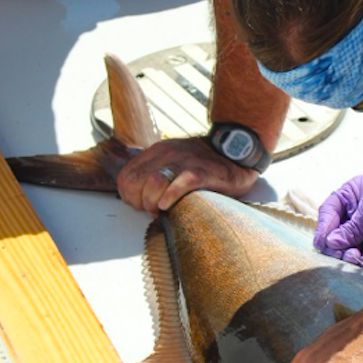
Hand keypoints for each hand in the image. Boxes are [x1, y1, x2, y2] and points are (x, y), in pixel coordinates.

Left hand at [115, 135, 259, 212]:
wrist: (236, 153)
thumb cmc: (205, 164)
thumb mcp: (174, 161)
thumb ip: (156, 172)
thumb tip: (139, 195)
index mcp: (157, 151)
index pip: (126, 176)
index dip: (129, 196)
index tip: (141, 205)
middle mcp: (167, 153)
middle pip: (136, 180)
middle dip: (139, 201)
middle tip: (152, 210)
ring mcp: (184, 161)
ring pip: (153, 182)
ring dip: (152, 202)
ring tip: (161, 211)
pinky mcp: (201, 172)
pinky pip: (180, 184)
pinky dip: (170, 197)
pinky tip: (169, 206)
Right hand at [314, 167, 362, 265]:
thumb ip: (352, 226)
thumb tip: (331, 243)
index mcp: (348, 196)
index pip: (327, 213)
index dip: (323, 228)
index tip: (322, 243)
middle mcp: (352, 214)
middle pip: (333, 234)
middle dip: (334, 245)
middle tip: (340, 253)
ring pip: (345, 247)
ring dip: (346, 254)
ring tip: (354, 256)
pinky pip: (361, 256)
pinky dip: (359, 260)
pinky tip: (362, 260)